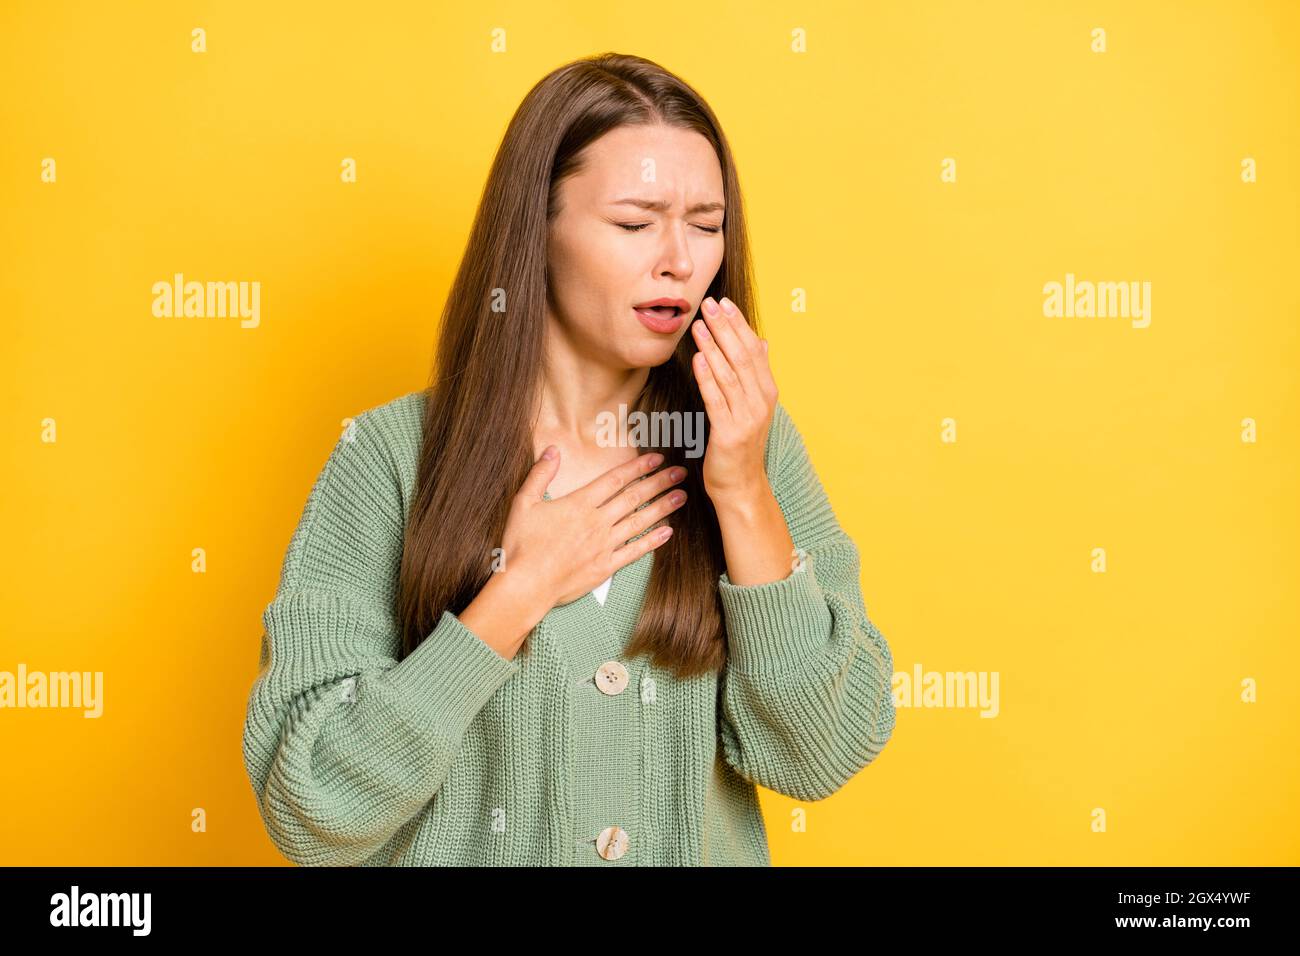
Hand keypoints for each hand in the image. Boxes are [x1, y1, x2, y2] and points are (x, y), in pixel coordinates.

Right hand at [498, 448, 688, 608]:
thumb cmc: (521, 545)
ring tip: (681, 497)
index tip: (657, 458)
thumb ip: (540, 475)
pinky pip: (634, 552)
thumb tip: (552, 450)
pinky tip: (667, 533)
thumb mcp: (524, 503)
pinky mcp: (605, 567)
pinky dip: (652, 542)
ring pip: (639, 522)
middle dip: (659, 483)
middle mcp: (597, 522)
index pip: (615, 480)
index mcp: (579, 504)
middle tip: (681, 473)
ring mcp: (603, 545)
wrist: (526, 585)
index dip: (638, 467)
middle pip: (634, 498)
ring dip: (662, 508)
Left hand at [690, 295, 778, 500]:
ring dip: (713, 347)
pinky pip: (716, 400)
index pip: (755, 349)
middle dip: (725, 328)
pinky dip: (707, 378)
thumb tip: (763, 342)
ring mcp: (747, 418)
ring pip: (729, 374)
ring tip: (698, 324)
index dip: (739, 324)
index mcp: (767, 392)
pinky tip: (697, 359)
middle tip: (708, 304)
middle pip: (743, 356)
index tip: (724, 302)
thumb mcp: (753, 406)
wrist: (741, 486)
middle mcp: (761, 402)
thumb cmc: (741, 444)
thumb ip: (756, 374)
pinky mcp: (729, 433)